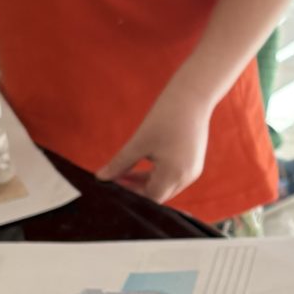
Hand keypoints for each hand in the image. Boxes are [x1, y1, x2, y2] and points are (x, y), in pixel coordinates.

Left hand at [98, 77, 212, 204]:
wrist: (192, 96)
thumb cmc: (165, 117)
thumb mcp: (138, 142)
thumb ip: (119, 164)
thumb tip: (101, 178)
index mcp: (173, 174)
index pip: (150, 198)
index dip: (130, 194)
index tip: (114, 184)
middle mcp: (186, 177)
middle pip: (158, 194)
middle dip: (137, 190)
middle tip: (115, 178)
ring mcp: (192, 171)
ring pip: (165, 186)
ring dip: (146, 182)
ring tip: (125, 172)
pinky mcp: (193, 163)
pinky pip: (173, 177)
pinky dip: (157, 174)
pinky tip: (143, 164)